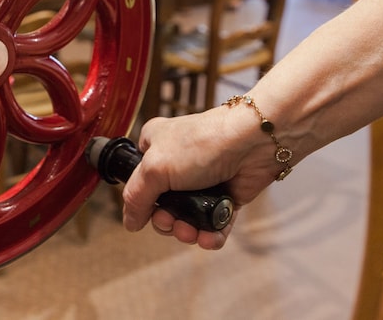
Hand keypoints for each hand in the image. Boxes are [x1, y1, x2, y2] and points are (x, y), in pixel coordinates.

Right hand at [121, 108, 281, 248]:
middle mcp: (177, 164)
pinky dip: (210, 236)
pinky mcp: (225, 197)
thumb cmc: (202, 144)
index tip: (148, 209)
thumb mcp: (155, 168)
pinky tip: (208, 239)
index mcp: (155, 146)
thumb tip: (129, 223)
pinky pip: (213, 224)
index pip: (139, 179)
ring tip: (191, 232)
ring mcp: (201, 182)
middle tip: (170, 221)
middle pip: (162, 205)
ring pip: (187, 218)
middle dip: (166, 221)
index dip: (142, 200)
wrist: (252, 143)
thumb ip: (136, 197)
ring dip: (187, 231)